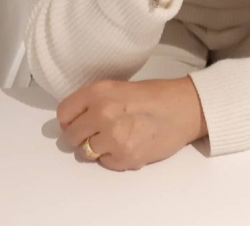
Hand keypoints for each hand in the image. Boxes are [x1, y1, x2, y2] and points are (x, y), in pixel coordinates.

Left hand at [57, 76, 206, 170]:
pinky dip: (113, 157)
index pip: (64, 112)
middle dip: (81, 135)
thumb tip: (74, 120)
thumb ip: (95, 101)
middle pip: (71, 136)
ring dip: (97, 147)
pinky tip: (129, 143)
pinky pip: (105, 163)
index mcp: (99, 92)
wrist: (185, 108)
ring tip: (117, 136)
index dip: (69, 119)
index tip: (75, 121)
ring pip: (86, 152)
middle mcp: (102, 114)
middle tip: (97, 131)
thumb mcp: (119, 86)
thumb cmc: (155, 94)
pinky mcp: (125, 158)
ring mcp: (113, 138)